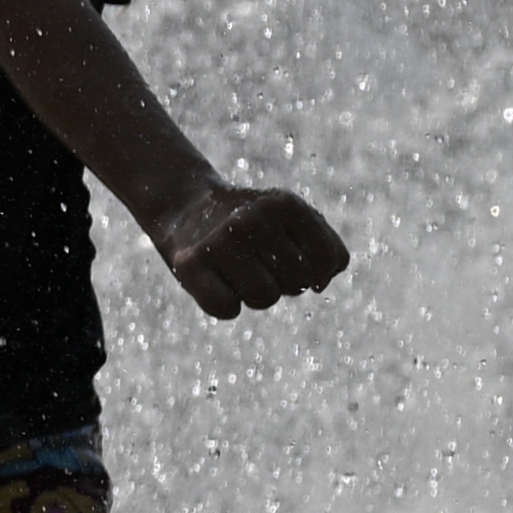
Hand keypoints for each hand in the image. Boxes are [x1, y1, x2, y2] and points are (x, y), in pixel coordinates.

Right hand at [152, 178, 346, 317]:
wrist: (183, 203)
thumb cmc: (249, 221)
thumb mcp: (289, 217)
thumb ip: (323, 247)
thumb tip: (319, 285)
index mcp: (284, 204)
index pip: (329, 259)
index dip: (319, 272)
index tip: (297, 263)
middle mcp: (252, 218)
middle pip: (297, 281)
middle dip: (284, 282)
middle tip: (260, 264)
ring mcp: (219, 240)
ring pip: (264, 298)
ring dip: (256, 296)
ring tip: (240, 274)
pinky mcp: (189, 263)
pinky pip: (225, 309)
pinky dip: (225, 306)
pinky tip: (217, 284)